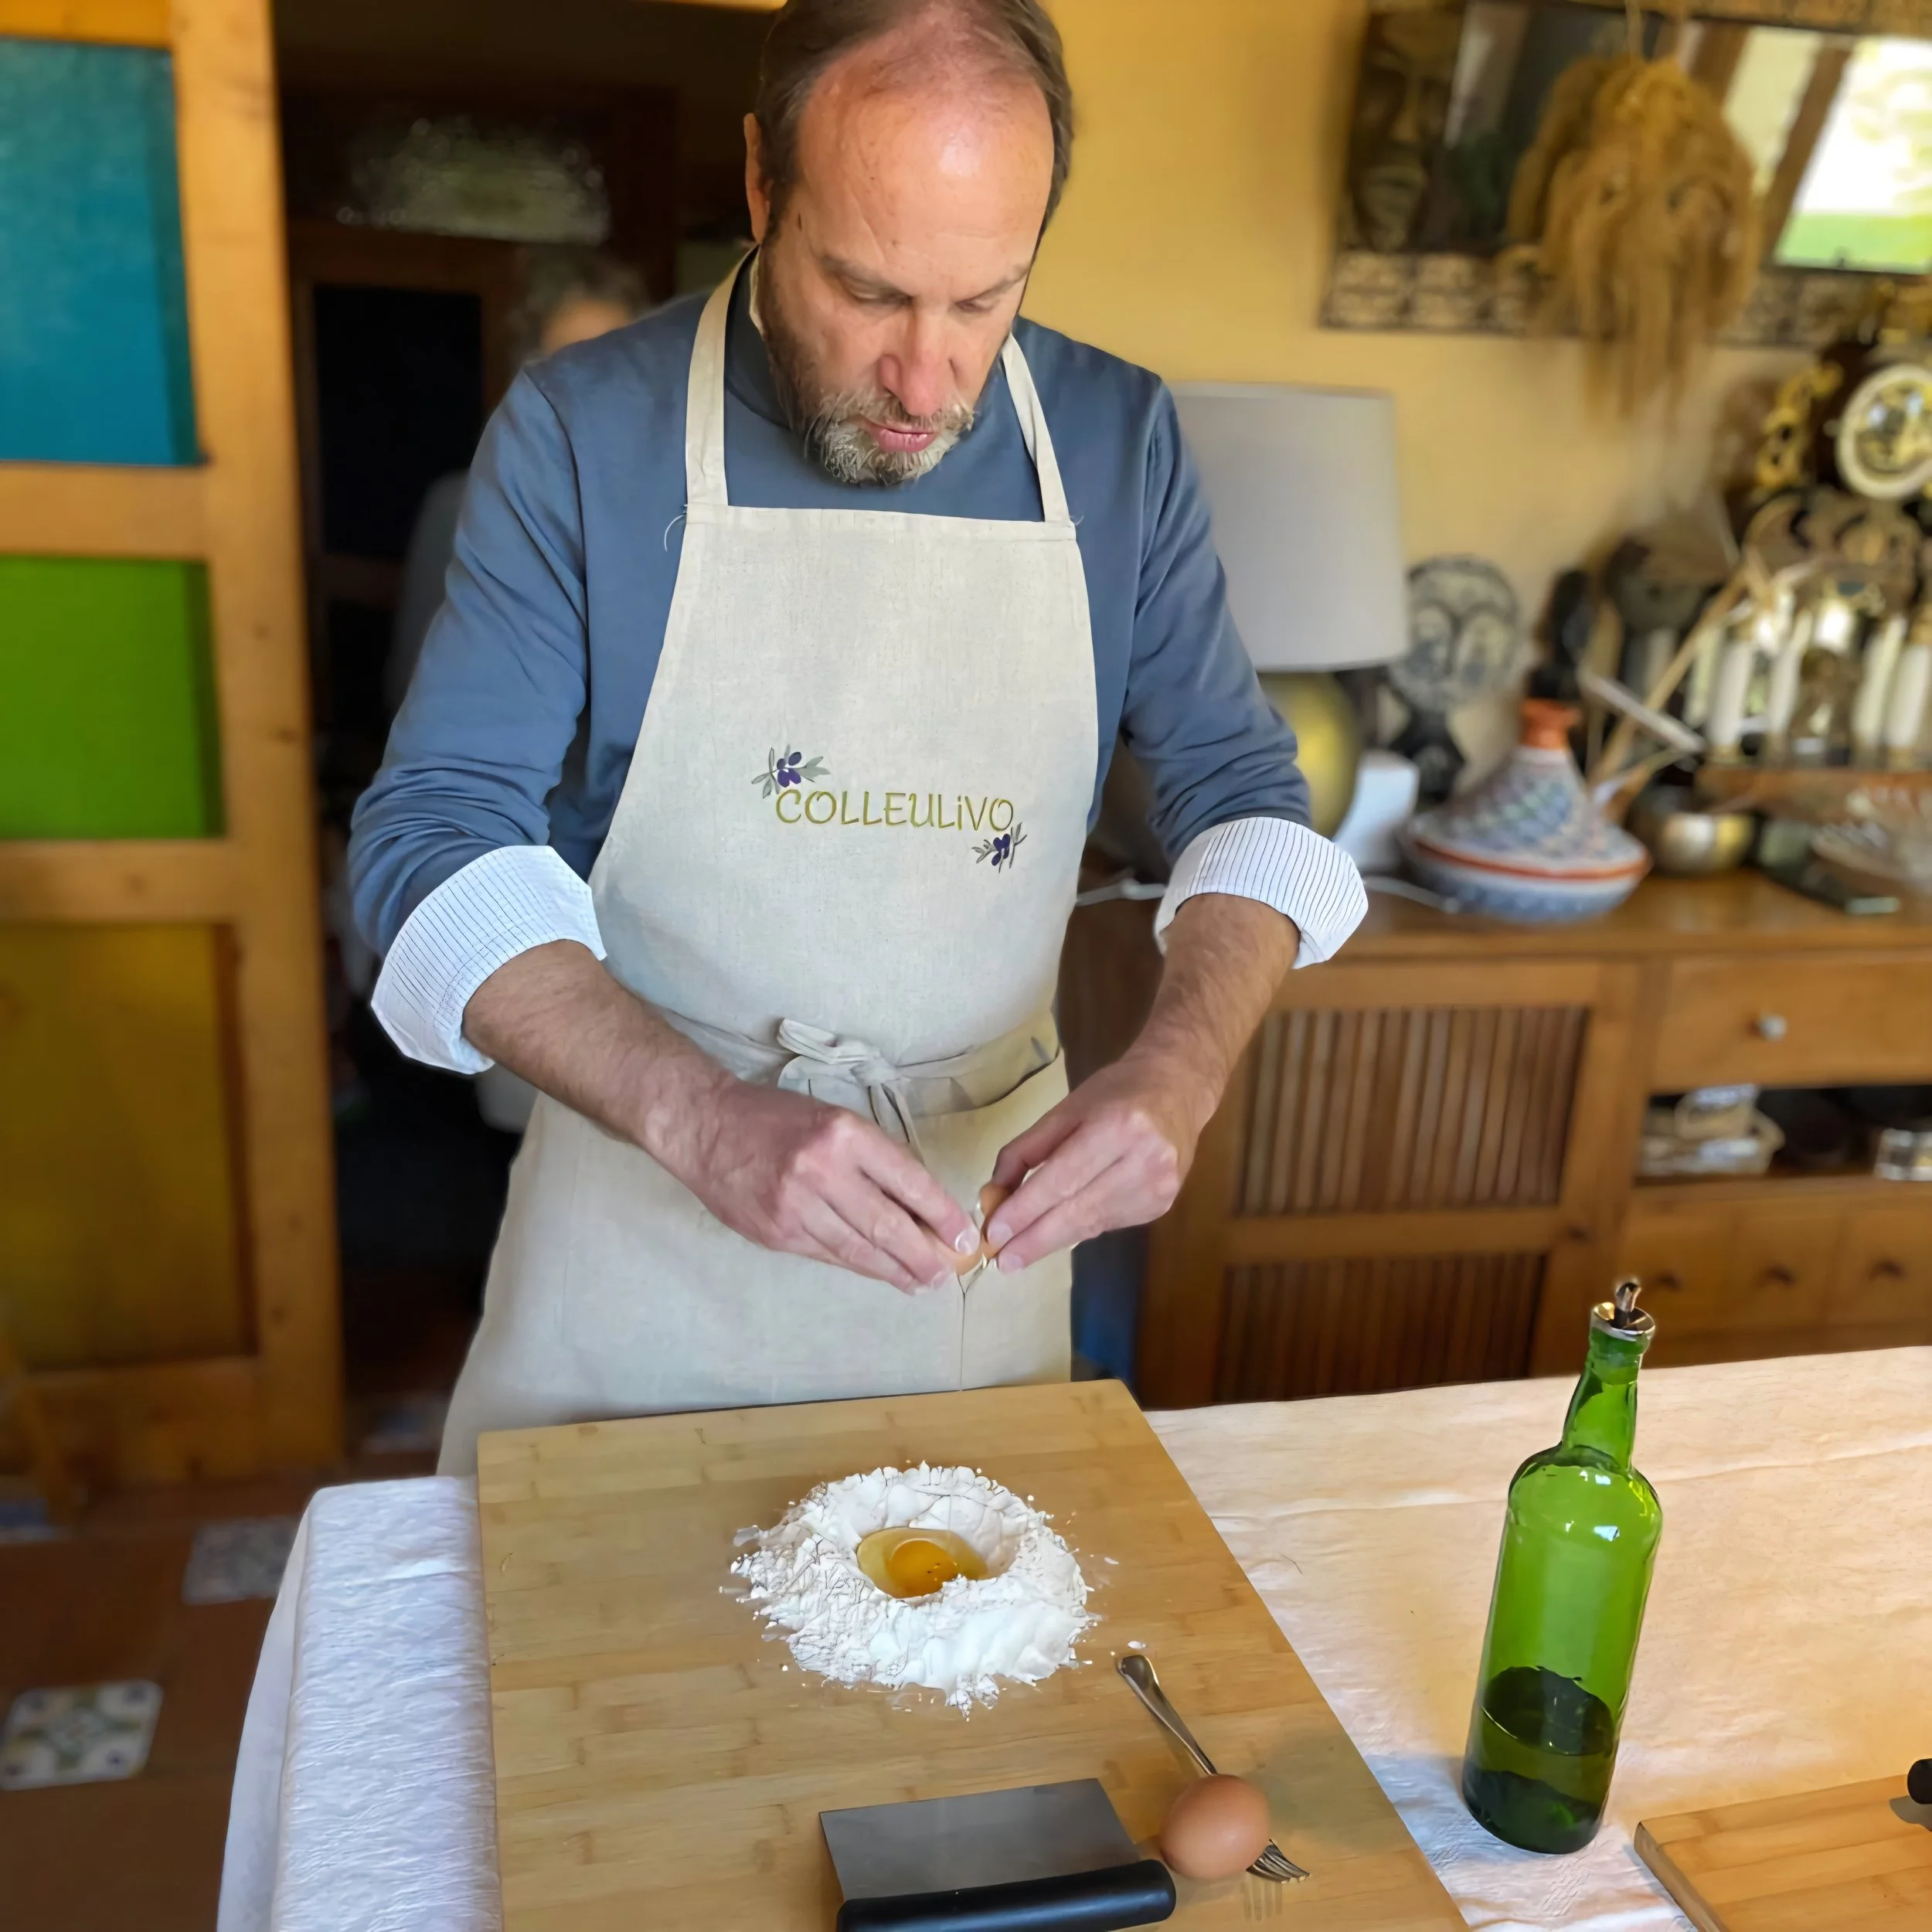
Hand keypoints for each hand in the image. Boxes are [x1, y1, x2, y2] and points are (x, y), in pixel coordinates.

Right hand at [671, 1074, 979, 1295]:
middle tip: (948, 1274)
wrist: (706, 1128)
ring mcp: (795, 1207)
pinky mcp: (776, 1233)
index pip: (908, 1180)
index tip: (963, 1235)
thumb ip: (873, 1160)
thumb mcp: (834, 1121)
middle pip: (887, 1225)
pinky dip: (858, 1266)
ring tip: (921, 1283)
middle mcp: (821, 1171)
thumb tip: (919, 1205)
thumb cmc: (776, 1118)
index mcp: (844, 1135)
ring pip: (858, 1249)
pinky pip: (828, 1255)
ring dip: (895, 1270)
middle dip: (924, 1255)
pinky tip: (880, 1273)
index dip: (941, 1213)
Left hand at [982, 1052, 1217, 1271]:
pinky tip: (1058, 1230)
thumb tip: (994, 1195)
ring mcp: (1158, 1187)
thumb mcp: (1065, 1109)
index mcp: (1118, 1126)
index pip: (1062, 1179)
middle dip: (1035, 1239)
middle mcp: (1144, 1161)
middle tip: (1001, 1261)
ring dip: (1053, 1240)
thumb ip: (1026, 1150)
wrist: (1179, 1088)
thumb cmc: (1116, 1092)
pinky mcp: (1163, 1205)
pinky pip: (1108, 1224)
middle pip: (1079, 1211)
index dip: (1026, 1210)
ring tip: (1018, 1253)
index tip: (994, 1234)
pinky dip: (1079, 1229)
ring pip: (1093, 1224)